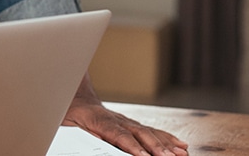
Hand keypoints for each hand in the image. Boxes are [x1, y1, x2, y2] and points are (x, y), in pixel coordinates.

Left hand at [62, 74, 188, 155]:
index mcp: (99, 120)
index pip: (119, 135)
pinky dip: (167, 138)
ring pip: (149, 132)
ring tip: (181, 154)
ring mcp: (126, 120)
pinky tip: (180, 145)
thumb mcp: (67, 127)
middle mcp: (117, 119)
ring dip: (166, 144)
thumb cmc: (70, 115)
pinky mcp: (132, 124)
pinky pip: (152, 130)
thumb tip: (92, 146)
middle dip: (156, 147)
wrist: (75, 97)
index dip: (132, 146)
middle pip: (139, 133)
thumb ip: (82, 138)